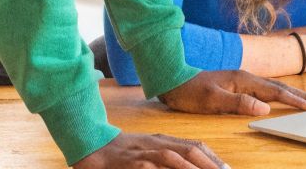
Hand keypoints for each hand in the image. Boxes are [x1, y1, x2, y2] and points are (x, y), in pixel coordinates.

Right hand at [72, 132, 224, 168]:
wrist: (92, 146)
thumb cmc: (124, 152)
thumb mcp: (150, 149)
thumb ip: (171, 155)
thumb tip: (192, 164)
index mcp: (165, 139)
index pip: (196, 146)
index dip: (214, 158)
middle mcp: (158, 143)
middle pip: (190, 151)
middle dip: (209, 164)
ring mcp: (145, 152)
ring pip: (173, 159)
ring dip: (191, 168)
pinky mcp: (132, 163)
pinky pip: (151, 168)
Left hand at [157, 69, 305, 117]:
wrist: (172, 76)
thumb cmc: (189, 90)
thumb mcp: (211, 100)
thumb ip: (238, 103)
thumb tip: (265, 109)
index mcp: (244, 80)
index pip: (276, 93)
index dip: (295, 100)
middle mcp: (247, 78)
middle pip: (281, 88)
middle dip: (304, 95)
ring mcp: (243, 80)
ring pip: (275, 88)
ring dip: (295, 94)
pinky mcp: (238, 85)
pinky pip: (266, 90)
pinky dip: (280, 95)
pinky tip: (283, 98)